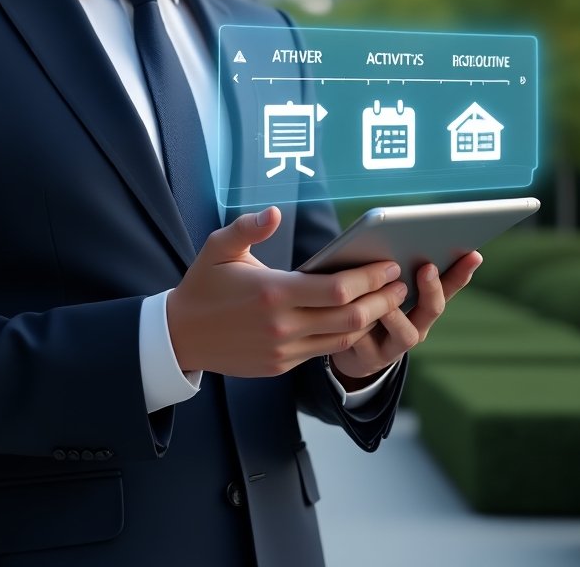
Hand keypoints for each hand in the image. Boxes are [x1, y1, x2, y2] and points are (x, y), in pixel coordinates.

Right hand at [166, 207, 408, 377]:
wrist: (179, 336)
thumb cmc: (202, 285)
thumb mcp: (217, 248)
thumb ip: (248, 227)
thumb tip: (275, 213)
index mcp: (272, 293)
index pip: (337, 289)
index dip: (369, 278)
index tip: (388, 264)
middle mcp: (282, 326)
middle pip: (351, 318)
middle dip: (382, 300)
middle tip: (399, 284)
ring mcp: (283, 350)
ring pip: (342, 339)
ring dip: (370, 321)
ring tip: (387, 301)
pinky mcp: (281, 366)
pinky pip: (323, 352)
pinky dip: (345, 336)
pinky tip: (356, 319)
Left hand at [328, 251, 482, 382]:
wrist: (350, 354)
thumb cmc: (368, 309)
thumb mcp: (383, 289)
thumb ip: (391, 270)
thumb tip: (395, 236)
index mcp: (421, 308)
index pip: (448, 288)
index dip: (460, 273)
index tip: (472, 254)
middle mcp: (415, 328)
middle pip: (432, 310)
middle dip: (432, 287)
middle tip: (428, 267)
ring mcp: (395, 346)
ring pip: (403, 331)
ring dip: (395, 310)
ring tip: (386, 291)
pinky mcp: (371, 358)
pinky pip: (368, 341)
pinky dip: (362, 325)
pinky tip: (352, 307)